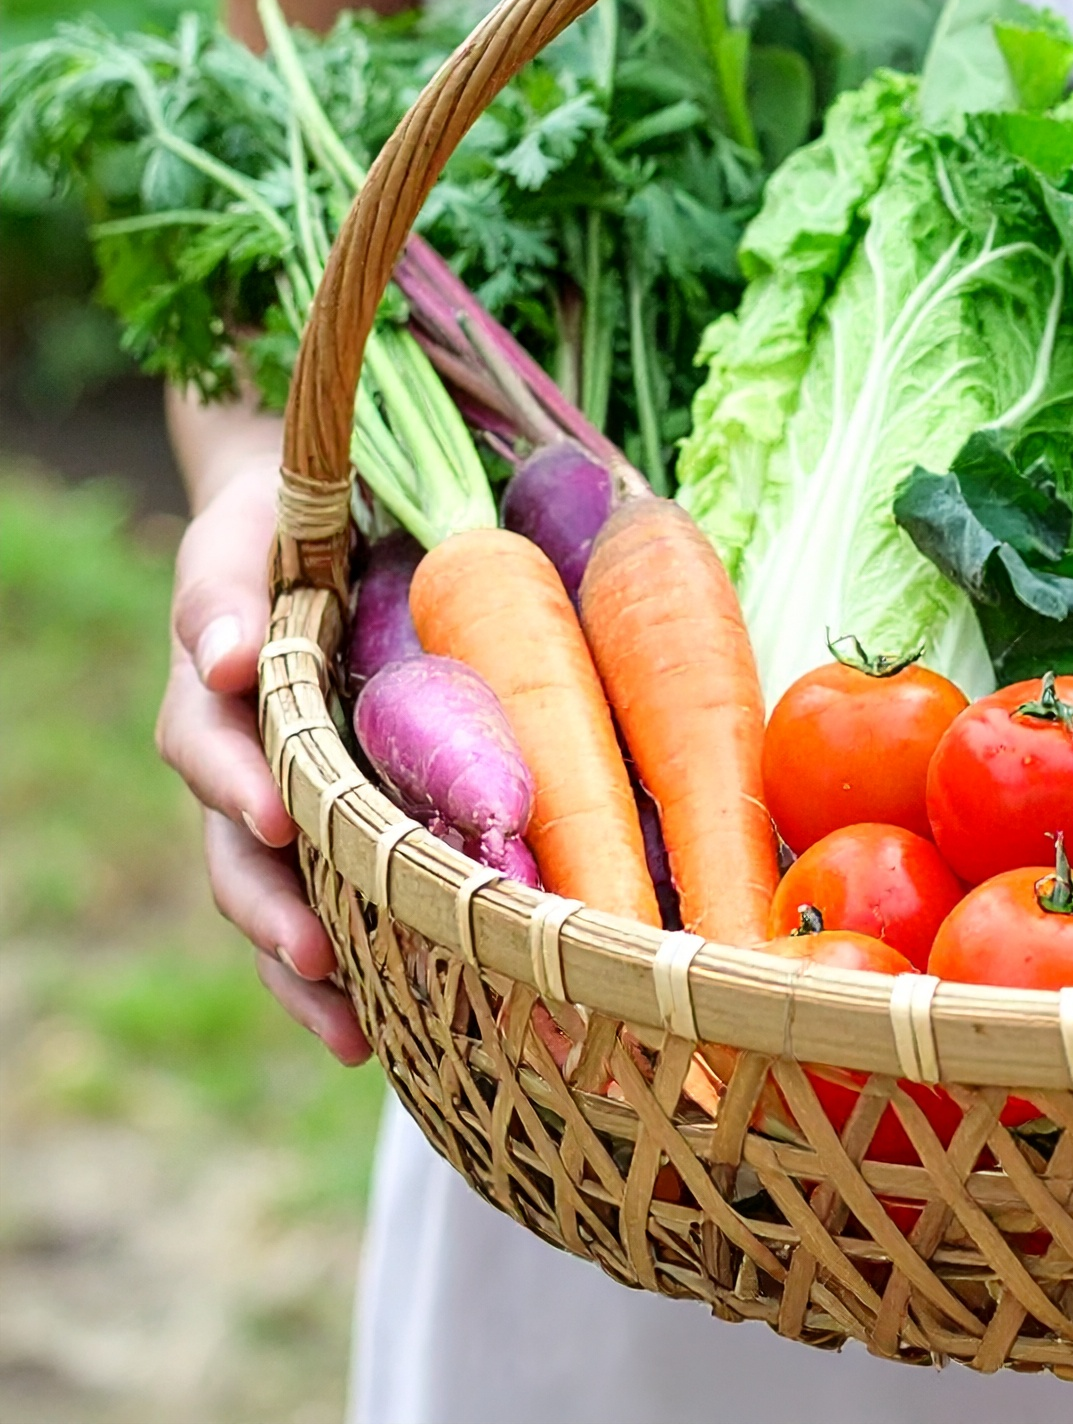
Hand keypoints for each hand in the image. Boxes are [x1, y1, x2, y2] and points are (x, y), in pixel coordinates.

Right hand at [157, 452, 370, 1063]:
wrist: (306, 527)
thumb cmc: (283, 524)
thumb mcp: (251, 533)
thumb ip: (226, 589)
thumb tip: (225, 659)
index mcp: (217, 688)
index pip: (208, 741)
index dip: (238, 782)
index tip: (279, 817)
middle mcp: (238, 758)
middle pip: (234, 852)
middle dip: (271, 909)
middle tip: (315, 952)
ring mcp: (281, 800)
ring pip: (275, 900)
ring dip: (303, 967)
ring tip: (350, 1029)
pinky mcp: (330, 827)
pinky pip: (326, 908)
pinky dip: (343, 975)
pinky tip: (380, 1033)